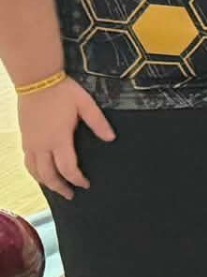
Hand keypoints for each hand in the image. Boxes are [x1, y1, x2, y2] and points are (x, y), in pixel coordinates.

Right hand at [19, 77, 114, 199]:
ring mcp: (30, 143)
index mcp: (58, 139)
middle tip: (71, 195)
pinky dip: (35, 172)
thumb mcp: (86, 104)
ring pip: (34, 171)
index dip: (76, 179)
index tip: (85, 185)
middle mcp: (41, 145)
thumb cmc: (63, 92)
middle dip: (60, 188)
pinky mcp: (24, 138)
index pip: (67, 168)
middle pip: (48, 175)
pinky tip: (41, 173)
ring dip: (45, 183)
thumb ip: (98, 123)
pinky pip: (27, 162)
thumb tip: (111, 138)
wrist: (36, 81)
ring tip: (56, 188)